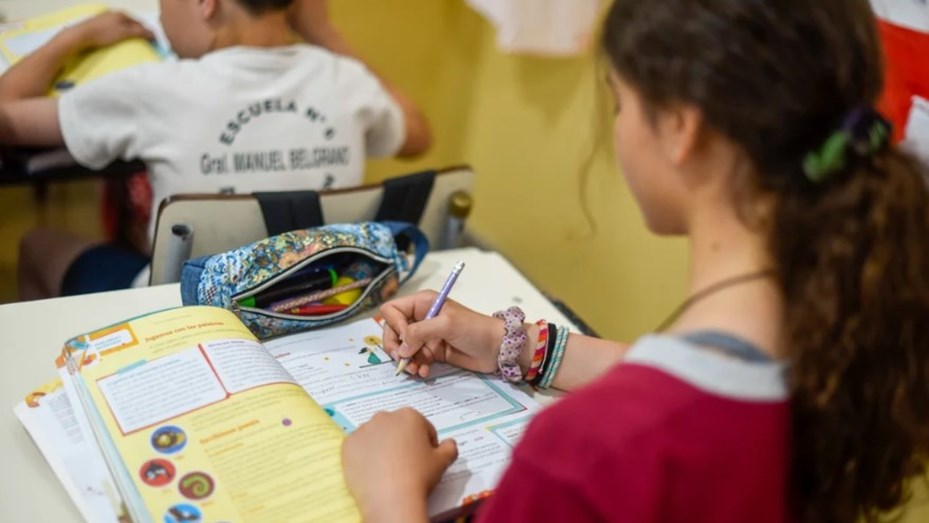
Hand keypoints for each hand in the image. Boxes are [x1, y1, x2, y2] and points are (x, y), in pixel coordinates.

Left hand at [63, 12, 153, 50]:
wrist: (81, 35)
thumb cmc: (104, 34)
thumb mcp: (124, 33)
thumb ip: (139, 32)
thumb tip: (153, 33)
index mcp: (122, 14)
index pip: (139, 22)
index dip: (146, 31)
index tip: (151, 41)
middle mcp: (114, 13)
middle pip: (130, 23)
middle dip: (138, 31)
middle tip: (142, 43)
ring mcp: (105, 17)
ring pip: (122, 25)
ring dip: (128, 32)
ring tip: (130, 42)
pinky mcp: (98, 23)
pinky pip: (113, 27)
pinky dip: (119, 33)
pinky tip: (116, 39)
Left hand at [342, 408, 457, 521]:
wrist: (390, 497)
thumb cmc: (419, 475)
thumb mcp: (444, 461)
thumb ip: (450, 447)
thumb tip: (449, 443)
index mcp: (410, 415)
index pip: (422, 427)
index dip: (427, 444)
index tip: (425, 460)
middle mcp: (384, 416)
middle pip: (397, 428)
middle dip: (402, 441)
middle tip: (406, 464)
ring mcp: (363, 430)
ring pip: (376, 436)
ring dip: (382, 446)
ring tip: (387, 469)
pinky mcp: (348, 445)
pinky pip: (359, 448)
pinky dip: (364, 456)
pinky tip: (372, 471)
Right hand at [380, 291, 505, 377]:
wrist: (497, 348)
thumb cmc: (474, 329)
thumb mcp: (447, 325)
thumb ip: (420, 332)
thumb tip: (402, 349)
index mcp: (422, 303)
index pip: (391, 310)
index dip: (394, 325)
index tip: (405, 338)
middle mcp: (420, 318)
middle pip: (392, 331)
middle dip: (395, 347)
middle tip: (402, 360)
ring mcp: (425, 336)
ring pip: (402, 348)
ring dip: (406, 361)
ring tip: (416, 370)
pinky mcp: (432, 352)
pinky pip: (415, 360)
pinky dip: (416, 367)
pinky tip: (424, 372)